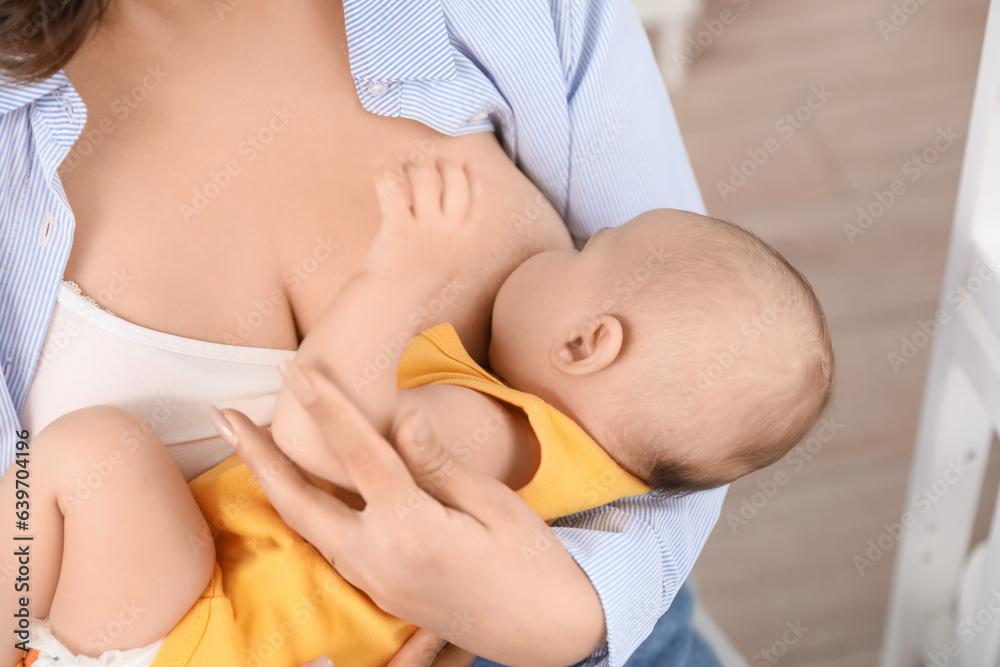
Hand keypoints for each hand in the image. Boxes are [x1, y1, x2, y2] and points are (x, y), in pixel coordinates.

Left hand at [224, 362, 606, 666]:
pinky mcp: (382, 593)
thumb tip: (400, 421)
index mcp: (413, 529)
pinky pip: (330, 547)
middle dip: (257, 456)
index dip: (328, 407)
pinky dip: (306, 513)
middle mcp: (380, 559)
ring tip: (251, 445)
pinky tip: (302, 491)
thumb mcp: (493, 503)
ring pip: (307, 529)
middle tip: (223, 413)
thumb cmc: (531, 560)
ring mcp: (376, 582)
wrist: (546, 633)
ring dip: (275, 484)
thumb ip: (438, 464)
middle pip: (299, 503)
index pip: (359, 455)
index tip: (297, 369)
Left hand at [366, 159, 482, 282]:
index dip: (474, 177)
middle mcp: (449, 231)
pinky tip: (379, 168)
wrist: (393, 297)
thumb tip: (464, 207)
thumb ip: (459, 234)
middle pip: (455, 183)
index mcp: (464, 237)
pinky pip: (391, 192)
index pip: (477, 198)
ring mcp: (424, 230)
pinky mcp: (398, 229)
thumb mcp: (452, 258)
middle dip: (446, 165)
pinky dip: (384, 175)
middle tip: (434, 162)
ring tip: (407, 166)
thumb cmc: (420, 275)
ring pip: (424, 180)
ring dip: (415, 166)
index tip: (467, 163)